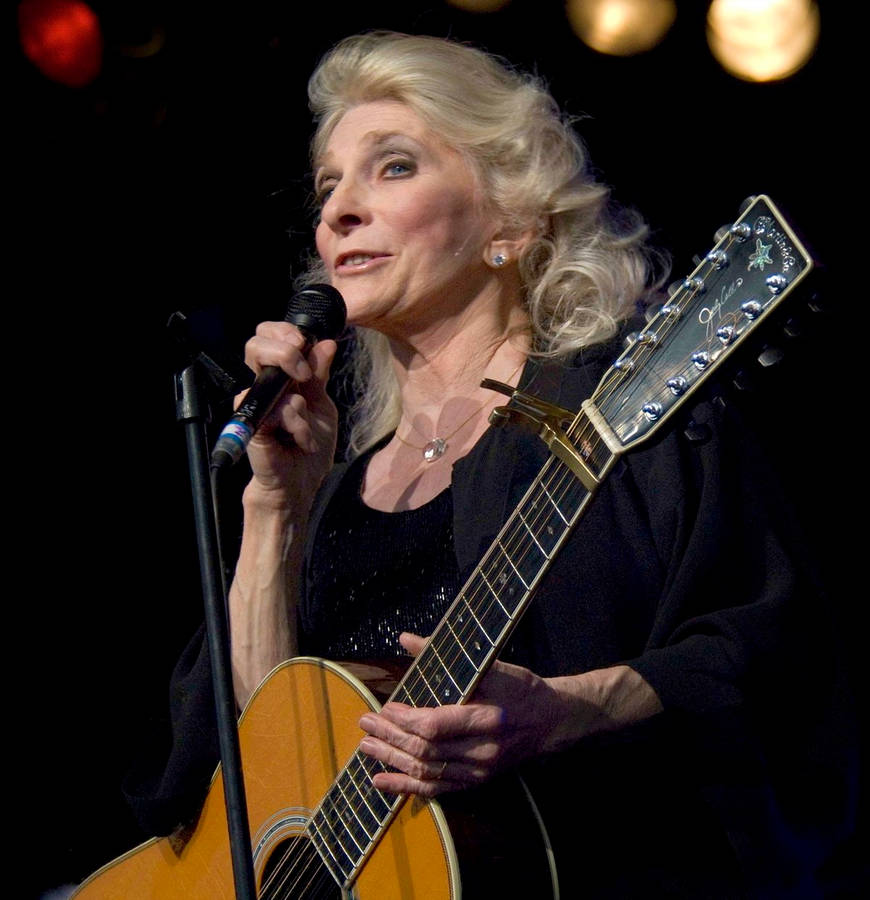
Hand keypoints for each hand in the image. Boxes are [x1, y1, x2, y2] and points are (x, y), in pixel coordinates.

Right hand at [240, 321, 338, 502]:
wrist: (300, 482)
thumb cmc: (308, 445)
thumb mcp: (321, 404)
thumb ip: (319, 374)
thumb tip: (325, 343)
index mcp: (277, 376)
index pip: (268, 336)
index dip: (285, 331)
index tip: (306, 343)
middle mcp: (260, 386)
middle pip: (255, 344)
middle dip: (286, 350)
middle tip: (304, 373)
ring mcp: (253, 404)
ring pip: (270, 376)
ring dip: (301, 403)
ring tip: (307, 426)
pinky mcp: (252, 424)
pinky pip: (279, 410)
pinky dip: (298, 426)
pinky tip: (301, 441)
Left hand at [358, 634, 579, 797]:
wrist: (552, 721)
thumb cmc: (521, 688)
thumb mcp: (491, 666)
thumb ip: (446, 655)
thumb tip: (406, 639)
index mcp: (487, 719)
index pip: (436, 727)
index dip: (406, 720)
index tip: (387, 707)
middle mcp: (483, 751)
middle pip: (426, 751)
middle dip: (391, 738)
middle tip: (365, 723)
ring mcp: (479, 772)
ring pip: (427, 772)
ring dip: (393, 761)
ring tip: (366, 747)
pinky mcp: (476, 782)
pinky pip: (436, 790)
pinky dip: (407, 787)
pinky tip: (382, 781)